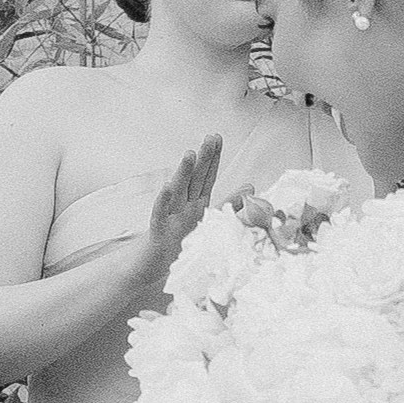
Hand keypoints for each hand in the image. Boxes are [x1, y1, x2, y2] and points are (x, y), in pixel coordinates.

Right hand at [142, 137, 222, 271]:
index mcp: (197, 203)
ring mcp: (170, 217)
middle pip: (194, 179)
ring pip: (178, 192)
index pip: (207, 177)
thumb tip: (251, 186)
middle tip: (210, 137)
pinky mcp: (158, 231)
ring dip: (183, 172)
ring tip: (190, 153)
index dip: (214, 158)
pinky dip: (163, 200)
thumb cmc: (180, 241)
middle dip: (203, 158)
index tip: (218, 137)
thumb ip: (230, 203)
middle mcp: (184, 206)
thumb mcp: (207, 221)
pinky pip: (160, 214)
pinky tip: (167, 186)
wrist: (152, 264)